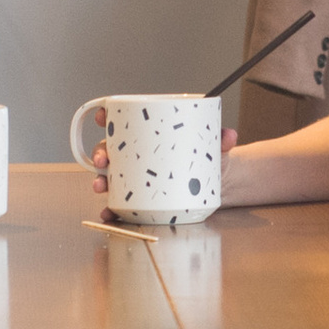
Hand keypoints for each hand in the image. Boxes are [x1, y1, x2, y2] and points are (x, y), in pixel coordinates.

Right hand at [89, 106, 237, 215]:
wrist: (217, 186)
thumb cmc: (209, 159)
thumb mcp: (214, 147)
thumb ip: (221, 140)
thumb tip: (228, 135)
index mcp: (148, 135)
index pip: (122, 121)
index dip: (107, 116)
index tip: (102, 116)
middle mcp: (136, 155)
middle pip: (109, 149)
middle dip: (100, 153)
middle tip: (103, 159)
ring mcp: (135, 177)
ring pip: (110, 176)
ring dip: (100, 180)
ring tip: (101, 186)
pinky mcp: (140, 199)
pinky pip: (121, 204)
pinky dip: (111, 209)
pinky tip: (108, 213)